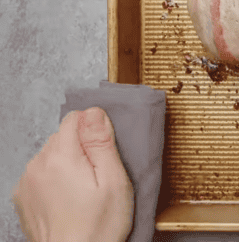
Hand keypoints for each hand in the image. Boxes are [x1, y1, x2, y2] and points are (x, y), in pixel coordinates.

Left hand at [13, 107, 133, 241]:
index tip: (104, 153)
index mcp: (61, 157)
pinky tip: (68, 200)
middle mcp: (37, 165)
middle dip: (81, 149)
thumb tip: (93, 112)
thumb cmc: (98, 227)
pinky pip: (41, 174)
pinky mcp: (23, 197)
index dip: (94, 131)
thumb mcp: (114, 180)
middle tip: (98, 176)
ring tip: (83, 191)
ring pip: (51, 155)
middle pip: (62, 137)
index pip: (75, 118)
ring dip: (67, 164)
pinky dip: (54, 180)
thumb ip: (101, 142)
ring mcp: (26, 182)